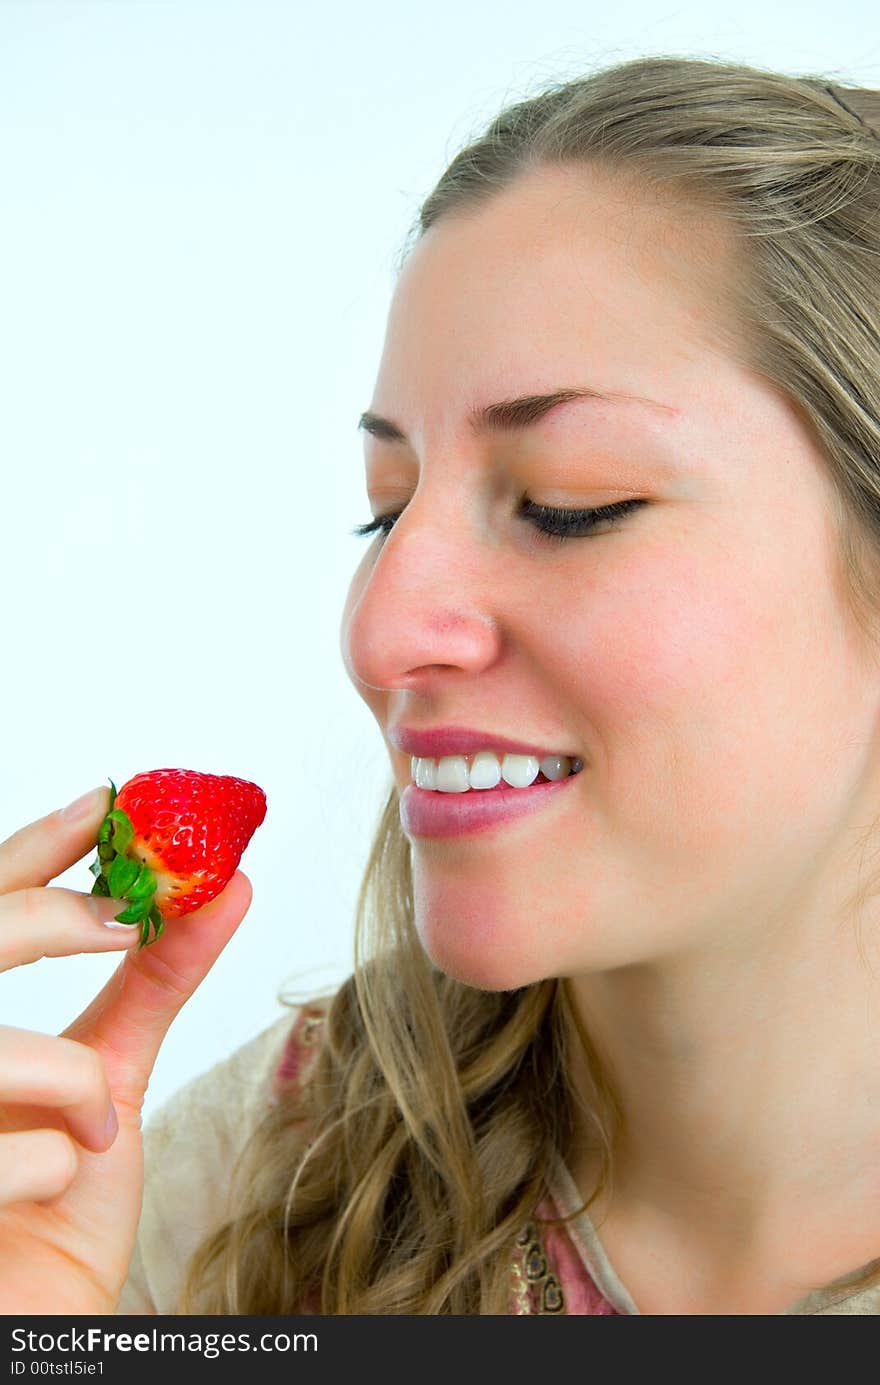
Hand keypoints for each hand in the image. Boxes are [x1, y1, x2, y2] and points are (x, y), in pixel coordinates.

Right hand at [0, 785, 251, 1312]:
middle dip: (52, 922)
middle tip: (129, 923)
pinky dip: (59, 1174)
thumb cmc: (60, 1203)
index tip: (110, 802)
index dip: (36, 848)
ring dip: (73, 1087)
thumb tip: (228, 887)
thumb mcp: (113, 1075)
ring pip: (0, 1052)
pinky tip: (44, 1206)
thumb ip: (154, 982)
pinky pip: (10, 1157)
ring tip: (92, 1134)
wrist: (38, 1323)